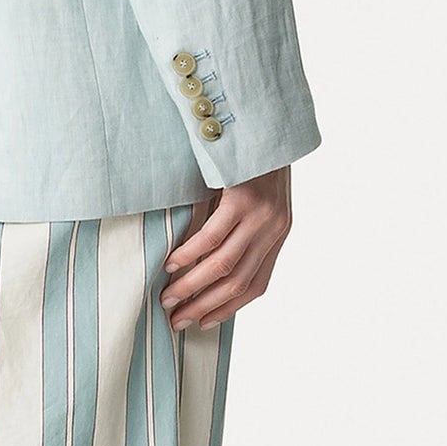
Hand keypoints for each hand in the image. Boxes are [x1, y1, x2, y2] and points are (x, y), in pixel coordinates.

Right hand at [159, 166, 293, 330]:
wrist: (267, 121)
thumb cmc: (255, 158)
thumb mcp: (259, 198)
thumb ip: (245, 227)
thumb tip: (210, 260)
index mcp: (279, 235)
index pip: (256, 287)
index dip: (229, 310)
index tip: (203, 324)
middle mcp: (273, 230)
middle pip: (237, 283)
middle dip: (204, 306)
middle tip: (175, 319)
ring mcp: (260, 216)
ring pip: (222, 266)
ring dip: (192, 286)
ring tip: (168, 298)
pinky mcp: (243, 199)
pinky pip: (212, 236)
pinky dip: (190, 254)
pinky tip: (172, 263)